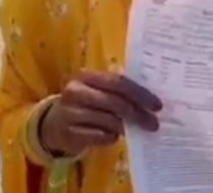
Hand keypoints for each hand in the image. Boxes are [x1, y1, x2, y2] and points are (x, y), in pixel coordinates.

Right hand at [39, 69, 161, 156]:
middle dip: (137, 114)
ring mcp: (70, 112)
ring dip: (126, 127)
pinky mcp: (69, 133)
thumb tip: (150, 103)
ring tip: (136, 131)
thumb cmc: (85, 104)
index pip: (118, 82)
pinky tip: (114, 136)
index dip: (140, 94)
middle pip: (114, 101)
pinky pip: (99, 136)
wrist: (55, 124)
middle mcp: (75, 91)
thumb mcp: (97, 92)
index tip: (157, 106)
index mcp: (86, 75)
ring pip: (108, 120)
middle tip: (153, 124)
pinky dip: (111, 137)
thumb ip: (118, 92)